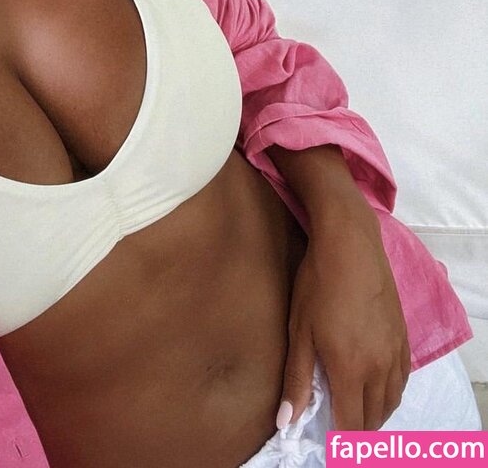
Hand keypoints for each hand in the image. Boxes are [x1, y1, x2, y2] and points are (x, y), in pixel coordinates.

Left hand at [278, 206, 410, 431]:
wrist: (350, 245)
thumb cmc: (317, 284)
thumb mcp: (299, 330)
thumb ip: (296, 378)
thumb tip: (285, 422)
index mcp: (350, 369)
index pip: (351, 424)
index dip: (342, 442)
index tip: (330, 445)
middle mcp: (379, 366)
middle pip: (374, 417)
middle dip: (358, 431)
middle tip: (339, 430)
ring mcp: (395, 351)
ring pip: (391, 401)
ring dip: (375, 414)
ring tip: (356, 414)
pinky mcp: (403, 336)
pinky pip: (402, 380)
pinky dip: (390, 393)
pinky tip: (377, 388)